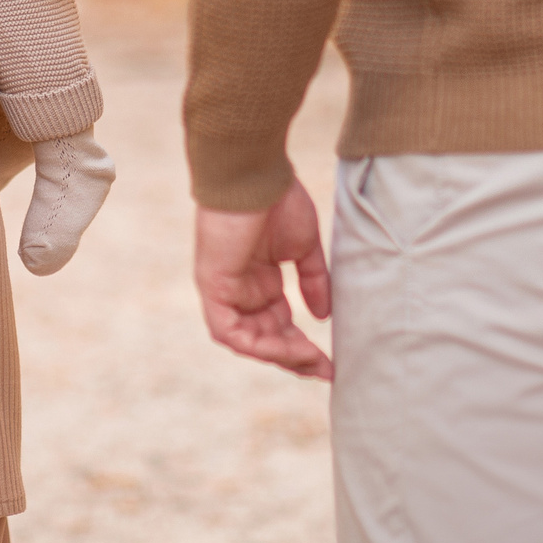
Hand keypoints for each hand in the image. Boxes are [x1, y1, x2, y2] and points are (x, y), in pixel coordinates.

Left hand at [194, 179, 333, 380]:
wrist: (253, 173)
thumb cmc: (277, 199)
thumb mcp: (302, 247)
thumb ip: (313, 281)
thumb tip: (324, 316)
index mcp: (259, 279)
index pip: (279, 323)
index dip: (302, 345)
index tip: (330, 362)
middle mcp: (240, 289)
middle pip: (266, 337)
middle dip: (294, 356)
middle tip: (324, 369)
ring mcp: (224, 290)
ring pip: (249, 340)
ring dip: (279, 354)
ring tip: (309, 360)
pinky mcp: (212, 288)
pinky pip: (230, 331)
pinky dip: (257, 345)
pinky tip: (284, 348)